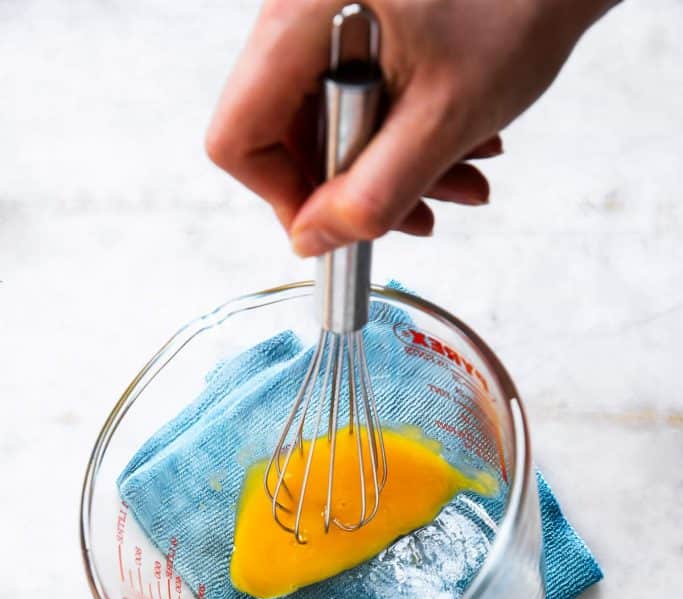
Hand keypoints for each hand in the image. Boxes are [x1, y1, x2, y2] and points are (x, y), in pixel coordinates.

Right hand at [206, 0, 616, 254]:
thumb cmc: (518, 5)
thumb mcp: (444, 120)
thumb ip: (372, 194)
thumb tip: (313, 239)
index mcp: (301, 17)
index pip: (239, 135)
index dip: (282, 196)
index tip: (337, 226)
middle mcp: (300, 11)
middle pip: (287, 135)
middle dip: (360, 188)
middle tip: (425, 213)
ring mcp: (329, 15)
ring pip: (331, 124)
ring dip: (395, 170)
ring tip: (462, 181)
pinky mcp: (360, 21)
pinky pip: (360, 99)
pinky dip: (407, 135)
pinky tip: (460, 145)